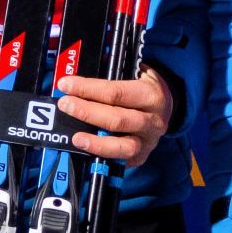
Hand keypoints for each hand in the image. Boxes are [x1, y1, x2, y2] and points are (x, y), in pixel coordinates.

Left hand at [54, 63, 171, 165]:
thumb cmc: (143, 87)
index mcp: (150, 95)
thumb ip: (110, 75)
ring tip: (76, 138)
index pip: (115, 92)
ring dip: (96, 142)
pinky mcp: (141, 157)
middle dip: (87, 112)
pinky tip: (87, 149)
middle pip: (117, 119)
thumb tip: (79, 79)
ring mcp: (148, 142)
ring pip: (122, 146)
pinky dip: (102, 155)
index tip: (66, 85)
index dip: (88, 89)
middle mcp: (153, 121)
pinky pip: (121, 160)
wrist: (166, 106)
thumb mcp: (133, 73)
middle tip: (65, 105)